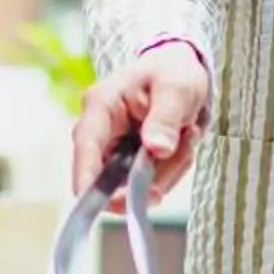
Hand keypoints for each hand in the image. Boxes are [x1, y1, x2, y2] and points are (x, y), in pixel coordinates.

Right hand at [71, 40, 208, 203]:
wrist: (179, 70)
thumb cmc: (173, 72)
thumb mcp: (176, 88)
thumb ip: (165, 118)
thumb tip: (157, 150)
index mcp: (101, 105)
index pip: (86, 144)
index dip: (87, 177)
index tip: (99, 204)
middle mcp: (99, 130)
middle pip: (107, 177)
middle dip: (149, 176)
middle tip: (184, 150)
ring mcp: (112, 149)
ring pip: (130, 186)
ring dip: (166, 171)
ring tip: (187, 136)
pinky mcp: (126, 162)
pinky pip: (145, 184)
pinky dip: (168, 171)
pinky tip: (182, 146)